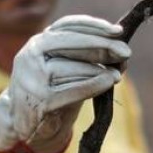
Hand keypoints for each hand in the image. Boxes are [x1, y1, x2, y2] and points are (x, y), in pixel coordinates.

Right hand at [0, 15, 129, 152]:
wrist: (27, 126)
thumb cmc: (52, 91)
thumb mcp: (63, 68)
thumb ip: (85, 56)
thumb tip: (120, 50)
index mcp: (36, 43)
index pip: (67, 26)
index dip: (94, 26)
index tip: (118, 31)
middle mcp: (31, 56)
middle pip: (70, 42)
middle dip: (102, 45)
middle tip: (126, 52)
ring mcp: (34, 78)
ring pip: (74, 67)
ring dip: (101, 70)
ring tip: (117, 74)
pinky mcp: (42, 101)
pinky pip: (76, 89)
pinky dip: (96, 84)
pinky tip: (109, 82)